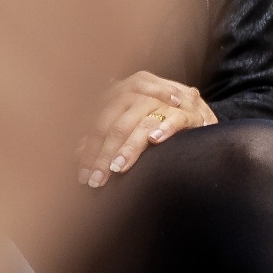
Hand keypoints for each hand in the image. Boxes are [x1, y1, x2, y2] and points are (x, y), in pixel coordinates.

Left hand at [78, 70, 215, 187]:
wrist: (197, 109)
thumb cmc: (157, 119)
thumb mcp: (128, 121)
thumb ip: (105, 132)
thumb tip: (76, 152)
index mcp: (123, 94)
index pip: (99, 122)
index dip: (89, 148)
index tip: (82, 173)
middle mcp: (143, 94)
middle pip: (117, 125)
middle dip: (104, 154)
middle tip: (97, 179)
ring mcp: (167, 101)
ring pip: (142, 123)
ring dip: (129, 147)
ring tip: (118, 167)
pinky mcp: (190, 111)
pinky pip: (176, 118)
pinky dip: (165, 128)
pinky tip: (155, 140)